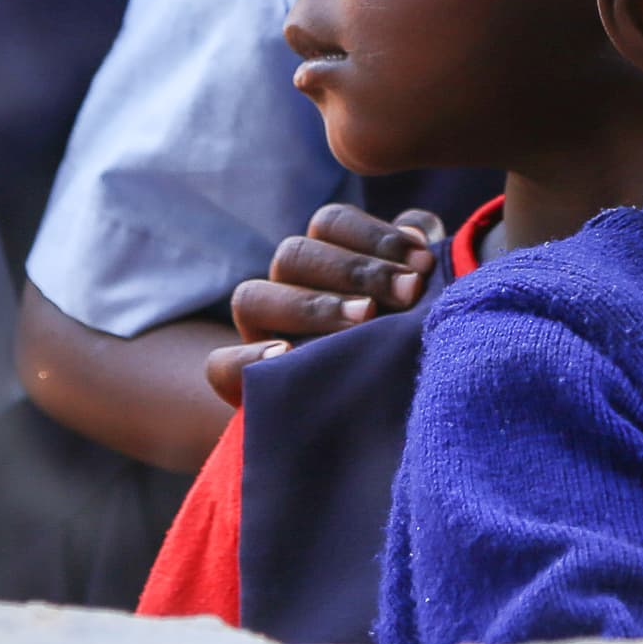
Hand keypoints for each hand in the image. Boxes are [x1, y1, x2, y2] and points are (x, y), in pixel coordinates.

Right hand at [205, 204, 446, 405]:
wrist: (391, 419)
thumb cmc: (410, 344)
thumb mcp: (421, 298)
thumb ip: (417, 256)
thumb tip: (419, 231)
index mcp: (326, 258)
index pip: (330, 224)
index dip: (375, 237)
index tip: (422, 263)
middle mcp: (286, 288)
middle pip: (294, 254)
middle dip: (356, 271)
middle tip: (407, 293)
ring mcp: (261, 333)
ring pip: (252, 297)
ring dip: (312, 305)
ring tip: (366, 321)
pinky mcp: (247, 383)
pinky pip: (220, 365)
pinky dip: (248, 358)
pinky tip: (287, 357)